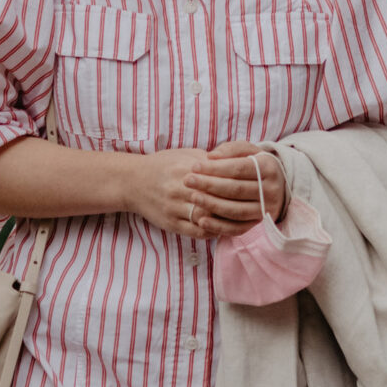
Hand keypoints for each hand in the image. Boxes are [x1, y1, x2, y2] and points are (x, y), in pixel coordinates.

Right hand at [126, 148, 263, 237]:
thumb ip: (210, 161)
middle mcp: (180, 188)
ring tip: (243, 220)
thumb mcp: (186, 155)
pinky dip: (212, 231)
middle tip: (254, 207)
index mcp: (187, 169)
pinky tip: (223, 228)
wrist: (133, 181)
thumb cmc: (164, 165)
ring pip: (206, 218)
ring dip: (226, 220)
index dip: (237, 184)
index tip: (253, 186)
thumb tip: (236, 162)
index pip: (218, 179)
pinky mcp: (170, 223)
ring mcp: (174, 208)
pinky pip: (196, 232)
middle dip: (235, 204)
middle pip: (214, 200)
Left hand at [183, 140, 287, 233]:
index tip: (194, 166)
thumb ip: (230, 149)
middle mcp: (271, 190)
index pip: (238, 168)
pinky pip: (237, 229)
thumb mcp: (248, 150)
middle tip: (187, 181)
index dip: (215, 168)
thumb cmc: (255, 163)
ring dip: (211, 205)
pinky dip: (219, 227)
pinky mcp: (259, 224)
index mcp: (269, 168)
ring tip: (192, 197)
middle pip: (236, 189)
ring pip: (236, 210)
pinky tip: (201, 221)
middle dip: (209, 185)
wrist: (278, 184)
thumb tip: (211, 157)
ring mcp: (266, 210)